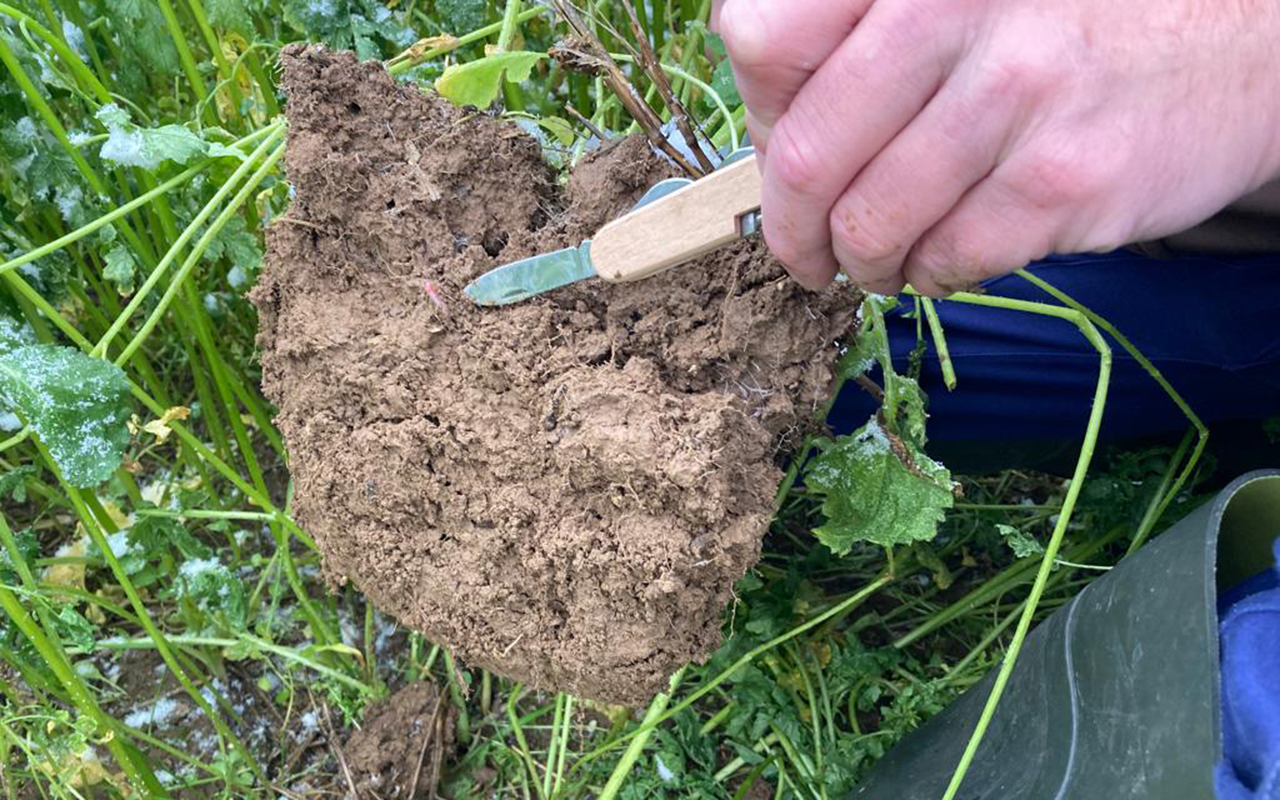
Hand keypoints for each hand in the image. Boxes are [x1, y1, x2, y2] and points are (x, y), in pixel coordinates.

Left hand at [712, 0, 1279, 294]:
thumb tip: (765, 118)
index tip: (780, 140)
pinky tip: (942, 257)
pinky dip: (928, 274)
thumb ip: (859, 27)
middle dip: (791, 227)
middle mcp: (953, 7)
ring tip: (875, 260)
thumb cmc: (1074, 16)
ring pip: (869, 224)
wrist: (1243, 39)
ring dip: (859, 262)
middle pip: (803, 155)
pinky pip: (947, 258)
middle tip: (804, 250)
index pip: (764, 40)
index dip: (758, 110)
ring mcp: (1015, 93)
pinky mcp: (1065, 179)